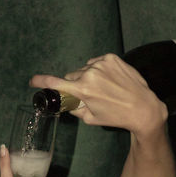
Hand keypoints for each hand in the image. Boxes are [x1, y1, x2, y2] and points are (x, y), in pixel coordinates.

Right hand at [30, 53, 167, 134]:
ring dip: (88, 77)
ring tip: (105, 88)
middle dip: (75, 85)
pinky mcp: (111, 58)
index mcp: (83, 90)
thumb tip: (65, 102)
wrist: (143, 108)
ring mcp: (101, 63)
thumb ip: (74, 108)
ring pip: (84, 69)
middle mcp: (90, 74)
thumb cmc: (117, 116)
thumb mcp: (91, 118)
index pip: (56, 83)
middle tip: (89, 95)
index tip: (32, 81)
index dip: (41, 81)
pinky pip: (96, 62)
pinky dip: (99, 69)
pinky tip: (110, 80)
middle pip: (71, 76)